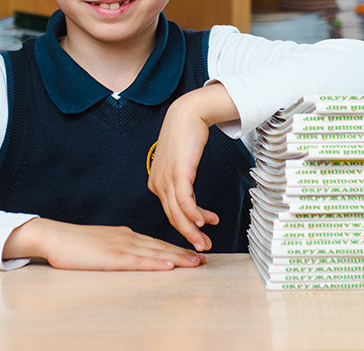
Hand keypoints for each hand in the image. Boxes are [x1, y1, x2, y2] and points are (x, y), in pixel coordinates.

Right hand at [3, 218, 205, 269]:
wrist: (53, 236)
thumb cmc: (72, 244)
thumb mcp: (100, 244)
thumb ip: (116, 249)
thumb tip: (130, 256)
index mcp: (125, 235)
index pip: (155, 243)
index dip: (176, 249)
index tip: (192, 254)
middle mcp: (127, 238)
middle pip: (161, 247)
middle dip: (184, 253)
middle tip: (204, 258)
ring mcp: (120, 247)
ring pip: (155, 253)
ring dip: (177, 258)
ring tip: (196, 263)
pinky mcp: (111, 257)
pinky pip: (138, 262)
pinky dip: (156, 263)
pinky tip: (169, 266)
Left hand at [147, 84, 237, 251]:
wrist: (187, 115)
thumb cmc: (185, 138)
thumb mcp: (181, 164)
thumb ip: (183, 182)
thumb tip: (190, 198)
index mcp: (157, 183)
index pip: (171, 212)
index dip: (187, 227)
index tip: (201, 234)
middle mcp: (158, 183)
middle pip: (173, 217)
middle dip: (189, 235)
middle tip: (203, 248)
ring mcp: (167, 178)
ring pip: (178, 213)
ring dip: (193, 230)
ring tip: (206, 241)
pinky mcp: (178, 172)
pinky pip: (185, 200)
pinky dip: (194, 214)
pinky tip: (204, 221)